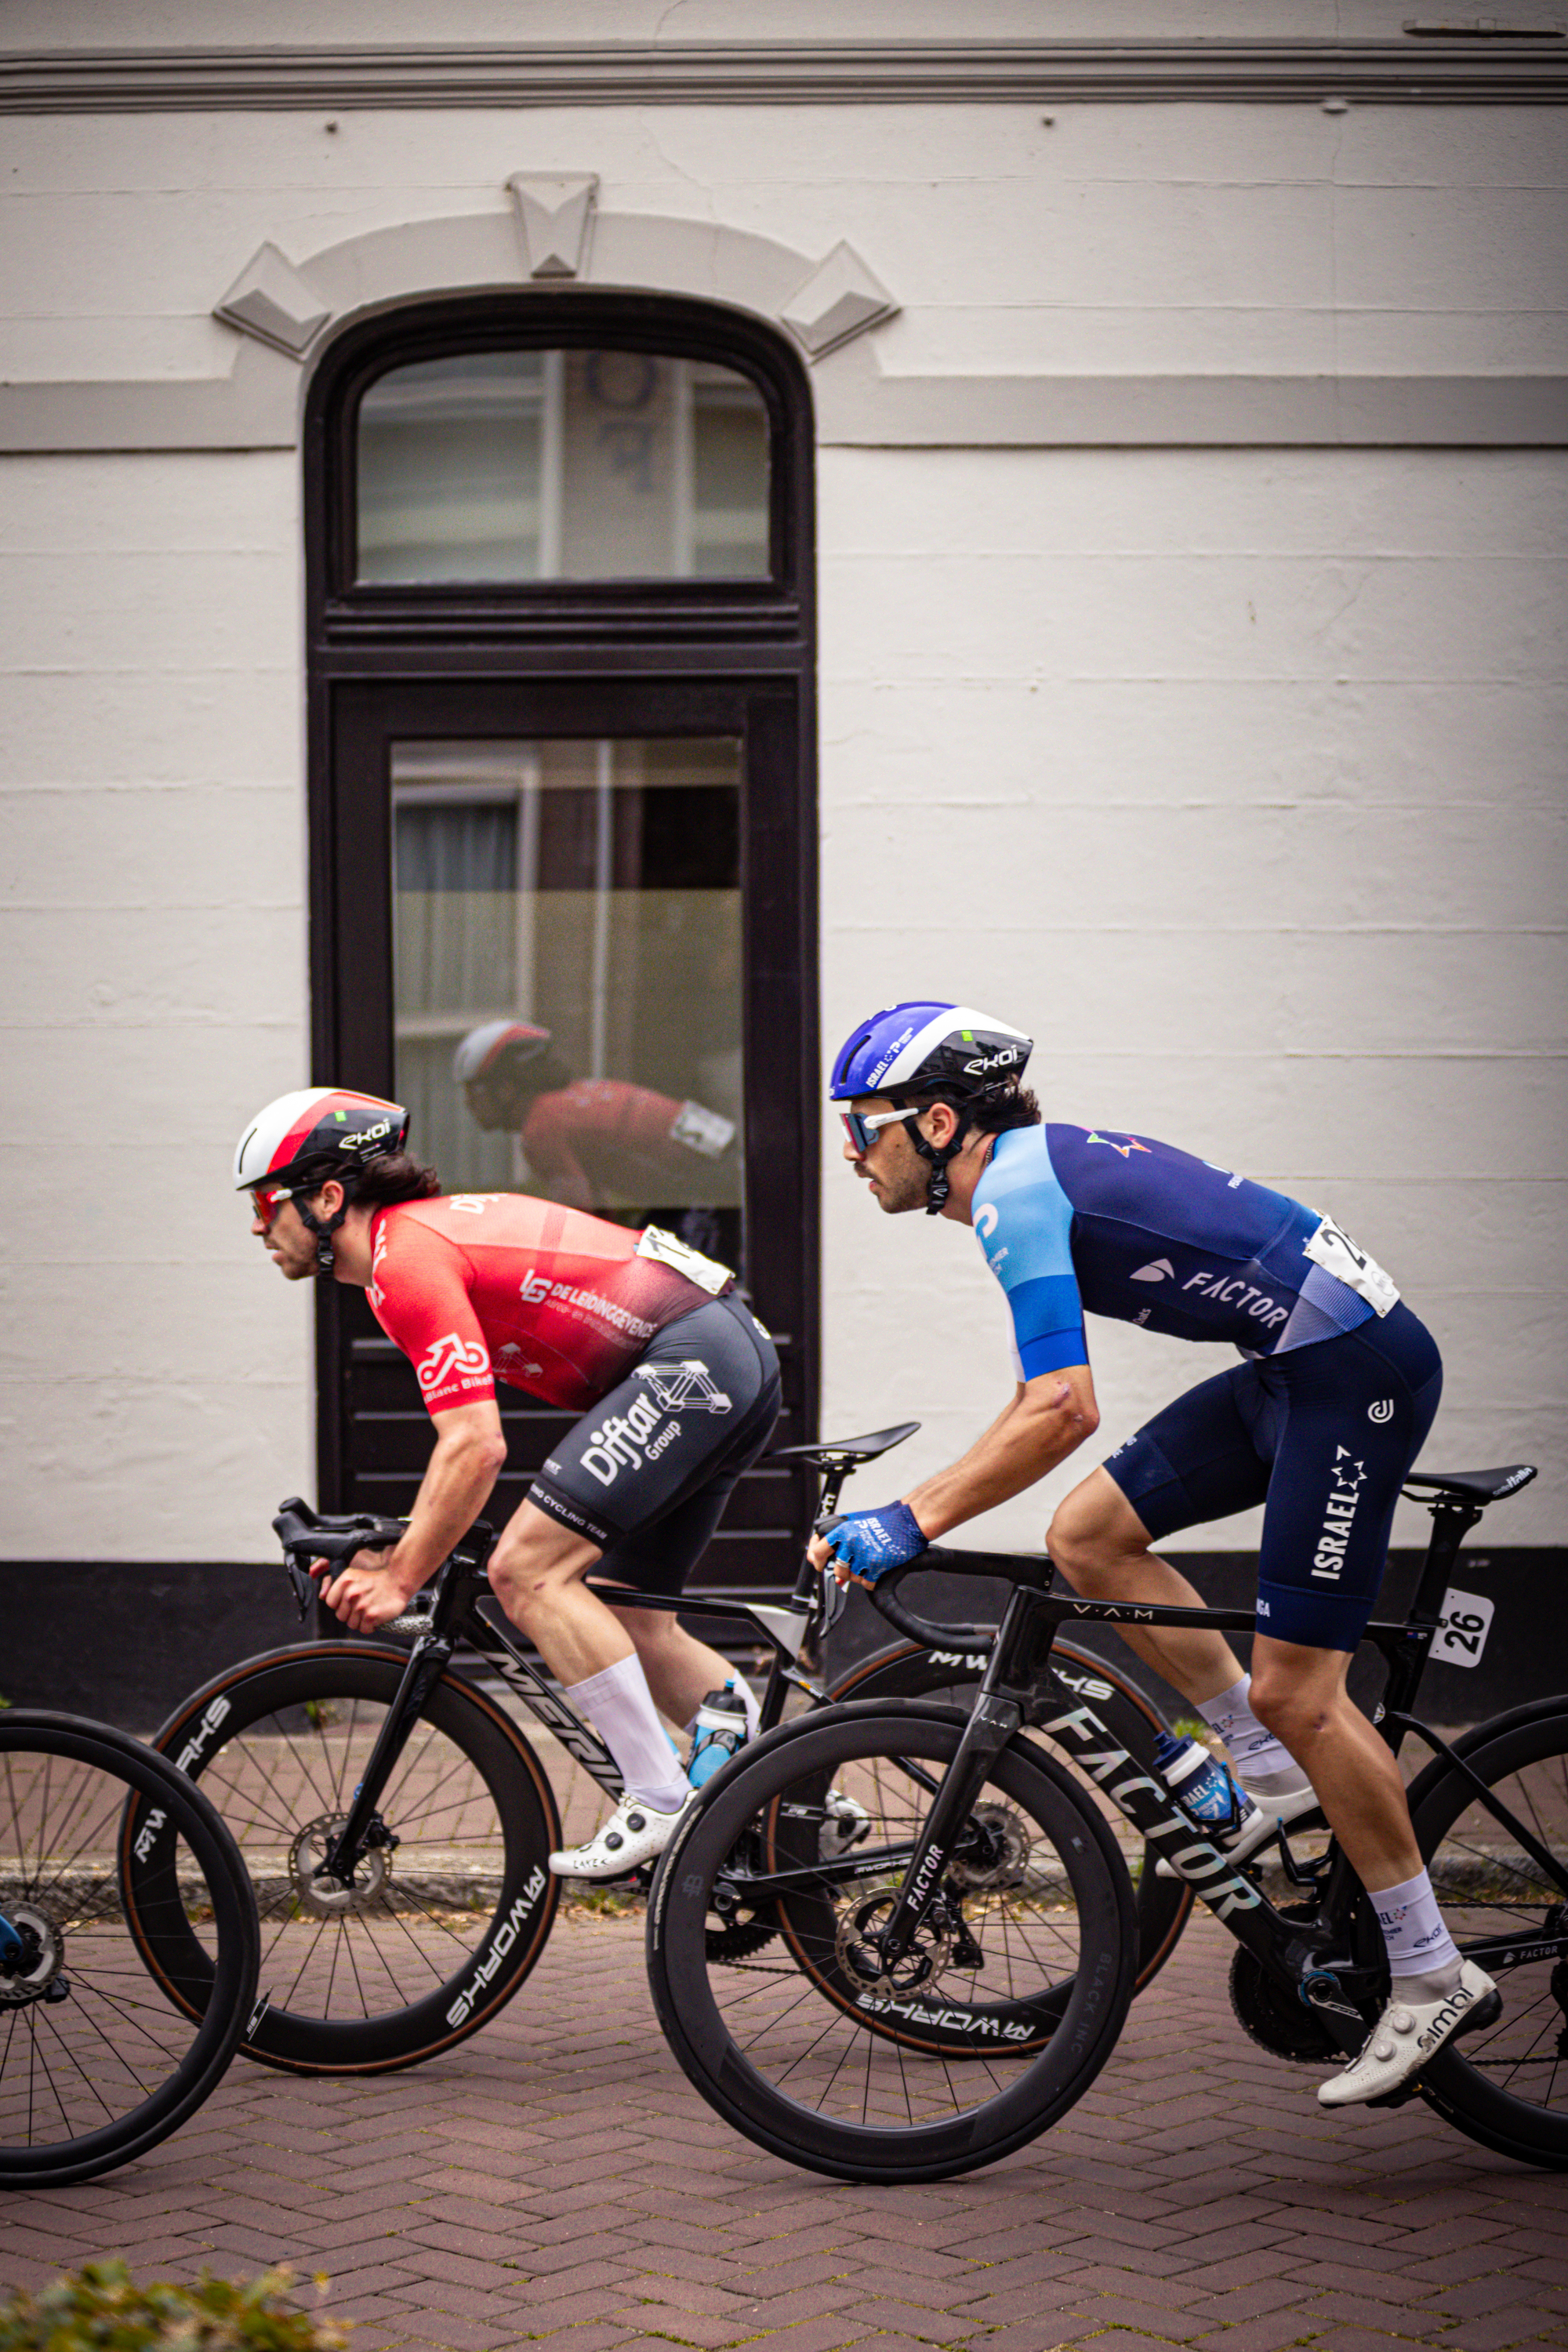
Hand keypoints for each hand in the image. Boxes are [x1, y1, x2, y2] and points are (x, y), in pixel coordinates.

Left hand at [312, 1547, 416, 1633]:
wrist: (398, 1582)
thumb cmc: (375, 1581)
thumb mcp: (352, 1575)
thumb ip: (333, 1583)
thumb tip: (322, 1595)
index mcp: (345, 1581)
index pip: (330, 1602)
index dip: (339, 1604)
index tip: (348, 1601)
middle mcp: (351, 1593)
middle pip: (340, 1616)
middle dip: (350, 1614)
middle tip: (362, 1605)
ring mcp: (361, 1605)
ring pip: (352, 1624)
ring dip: (361, 1620)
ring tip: (369, 1610)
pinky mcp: (371, 1616)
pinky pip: (364, 1629)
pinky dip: (370, 1626)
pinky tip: (375, 1616)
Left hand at [813, 1502, 927, 1588]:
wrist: (908, 1521)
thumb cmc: (885, 1520)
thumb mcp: (856, 1523)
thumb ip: (840, 1540)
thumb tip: (830, 1563)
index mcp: (842, 1530)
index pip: (818, 1551)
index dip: (817, 1561)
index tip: (821, 1565)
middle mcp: (850, 1542)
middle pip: (838, 1570)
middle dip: (845, 1571)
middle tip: (855, 1564)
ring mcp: (863, 1555)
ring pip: (852, 1578)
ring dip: (859, 1575)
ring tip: (869, 1562)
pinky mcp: (876, 1565)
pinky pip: (867, 1583)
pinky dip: (872, 1580)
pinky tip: (878, 1568)